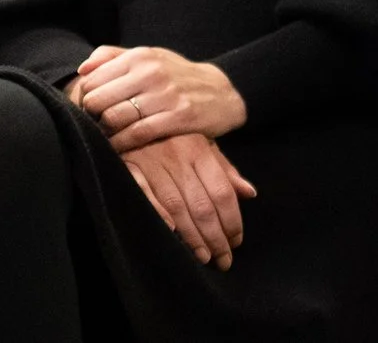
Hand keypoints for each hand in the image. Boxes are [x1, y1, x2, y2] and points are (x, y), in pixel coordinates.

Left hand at [71, 45, 248, 152]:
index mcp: (140, 56)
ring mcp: (165, 95)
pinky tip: (120, 145)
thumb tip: (83, 69)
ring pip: (114, 118)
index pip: (91, 81)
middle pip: (97, 101)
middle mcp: (151, 73)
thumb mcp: (150, 57)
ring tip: (107, 135)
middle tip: (95, 125)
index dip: (83, 99)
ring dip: (105, 132)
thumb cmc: (178, 76)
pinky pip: (136, 134)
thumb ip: (114, 57)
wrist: (223, 92)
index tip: (87, 111)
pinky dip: (122, 143)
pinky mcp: (178, 116)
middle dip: (91, 117)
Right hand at [119, 132, 255, 268]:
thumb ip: (225, 171)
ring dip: (192, 235)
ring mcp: (152, 162)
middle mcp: (179, 156)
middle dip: (215, 236)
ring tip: (203, 257)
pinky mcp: (128, 167)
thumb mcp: (202, 147)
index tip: (236, 242)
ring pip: (177, 205)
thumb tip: (250, 194)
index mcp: (200, 150)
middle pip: (202, 204)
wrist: (127, 118)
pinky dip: (157, 212)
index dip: (232, 220)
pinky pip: (143, 193)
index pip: (222, 192)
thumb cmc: (170, 139)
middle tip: (223, 260)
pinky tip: (170, 231)